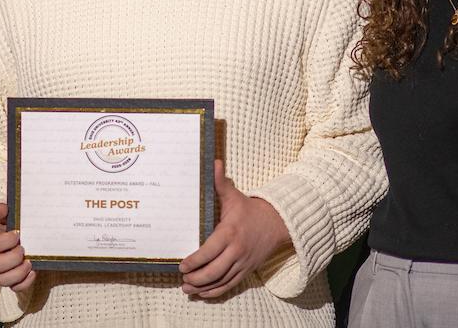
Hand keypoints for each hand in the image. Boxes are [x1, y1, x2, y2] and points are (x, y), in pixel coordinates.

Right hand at [0, 202, 36, 291]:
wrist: (23, 236)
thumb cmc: (15, 225)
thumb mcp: (10, 216)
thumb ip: (4, 211)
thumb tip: (2, 208)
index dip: (5, 241)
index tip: (18, 234)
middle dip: (12, 258)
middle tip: (24, 250)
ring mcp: (3, 270)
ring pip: (3, 280)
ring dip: (18, 273)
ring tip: (29, 263)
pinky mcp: (13, 279)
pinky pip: (15, 288)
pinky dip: (24, 283)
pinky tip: (34, 272)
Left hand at [179, 160, 290, 297]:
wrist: (276, 223)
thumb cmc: (250, 210)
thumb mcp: (234, 196)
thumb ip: (220, 182)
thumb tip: (213, 162)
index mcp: (230, 233)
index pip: (209, 251)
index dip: (194, 261)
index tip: (182, 265)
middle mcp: (236, 250)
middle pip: (214, 271)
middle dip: (196, 279)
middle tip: (182, 280)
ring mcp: (242, 262)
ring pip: (221, 281)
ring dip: (203, 288)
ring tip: (187, 290)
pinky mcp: (247, 270)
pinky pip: (230, 285)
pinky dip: (216, 292)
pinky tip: (204, 294)